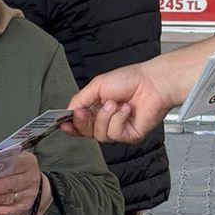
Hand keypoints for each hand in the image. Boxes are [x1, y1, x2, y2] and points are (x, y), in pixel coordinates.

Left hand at [0, 150, 49, 214]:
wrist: (32, 185)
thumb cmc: (18, 169)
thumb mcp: (13, 160)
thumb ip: (0, 161)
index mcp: (28, 162)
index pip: (12, 165)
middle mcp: (31, 179)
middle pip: (9, 184)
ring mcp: (28, 195)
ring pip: (5, 198)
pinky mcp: (23, 207)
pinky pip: (5, 211)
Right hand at [66, 39, 214, 143]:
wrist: (152, 83)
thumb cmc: (130, 79)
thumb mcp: (97, 85)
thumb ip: (80, 99)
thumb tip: (68, 111)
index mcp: (98, 108)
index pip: (81, 123)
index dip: (71, 126)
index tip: (63, 124)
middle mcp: (107, 120)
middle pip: (86, 132)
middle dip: (83, 122)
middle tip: (83, 111)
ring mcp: (119, 129)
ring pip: (99, 135)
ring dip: (104, 117)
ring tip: (114, 103)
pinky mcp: (130, 135)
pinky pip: (115, 134)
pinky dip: (118, 120)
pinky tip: (126, 110)